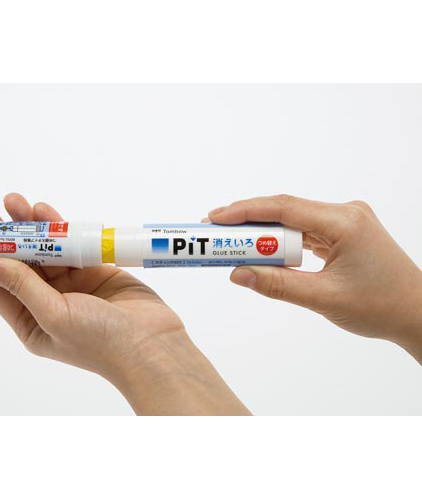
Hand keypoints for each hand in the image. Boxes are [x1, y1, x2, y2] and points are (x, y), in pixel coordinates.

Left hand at [0, 193, 249, 414]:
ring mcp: (73, 284)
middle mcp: (48, 301)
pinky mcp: (95, 270)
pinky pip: (71, 245)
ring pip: (44, 248)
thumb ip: (22, 287)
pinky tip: (44, 210)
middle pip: (19, 261)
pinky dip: (59, 227)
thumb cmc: (101, 341)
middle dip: (2, 234)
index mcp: (31, 321)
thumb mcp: (54, 315)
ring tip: (13, 199)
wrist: (151, 343)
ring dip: (29, 225)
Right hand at [207, 195, 421, 361]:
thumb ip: (277, 285)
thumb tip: (236, 273)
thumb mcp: (323, 299)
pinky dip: (281, 242)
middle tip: (215, 234)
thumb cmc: (380, 307)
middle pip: (285, 211)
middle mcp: (344, 213)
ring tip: (231, 244)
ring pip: (292, 221)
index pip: (283, 207)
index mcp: (344, 222)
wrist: (416, 313)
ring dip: (263, 234)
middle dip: (248, 223)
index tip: (215, 218)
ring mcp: (344, 221)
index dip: (244, 211)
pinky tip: (262, 251)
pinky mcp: (342, 232)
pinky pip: (303, 231)